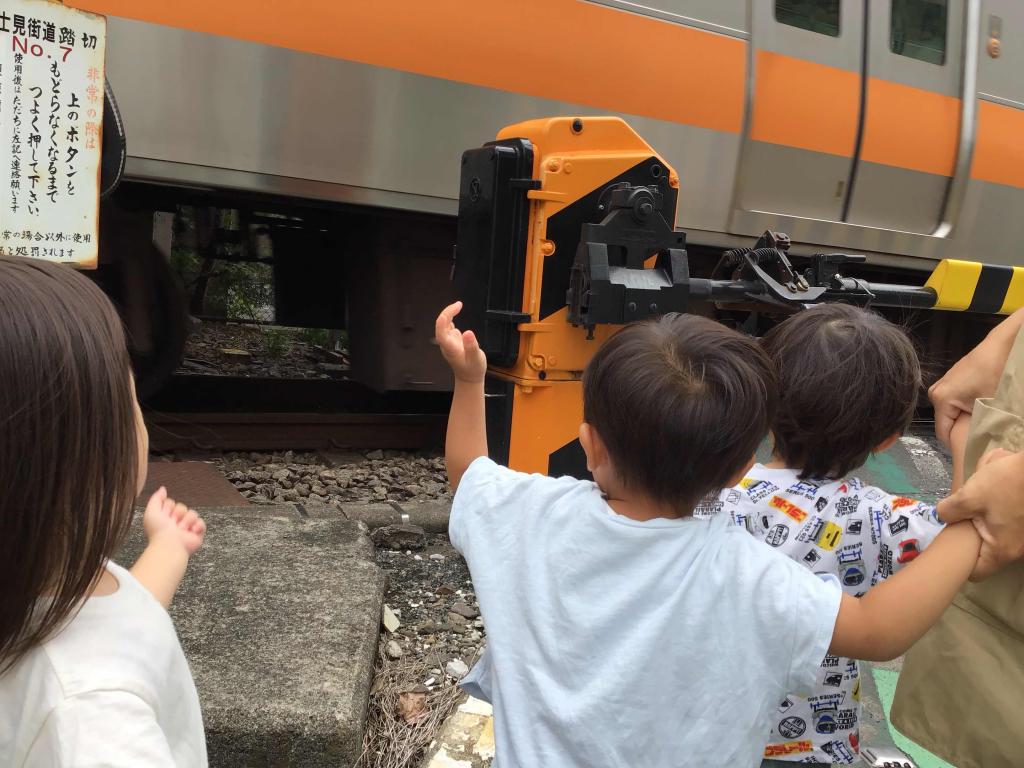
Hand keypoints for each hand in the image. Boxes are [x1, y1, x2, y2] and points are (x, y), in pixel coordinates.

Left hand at [141, 487, 205, 555]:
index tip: (164, 515)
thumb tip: (163, 488)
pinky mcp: (197, 533)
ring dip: (186, 521)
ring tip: (181, 530)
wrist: (170, 545)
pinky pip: (202, 522)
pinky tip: (191, 531)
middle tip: (172, 523)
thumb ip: (156, 498)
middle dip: (178, 514)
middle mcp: (176, 521)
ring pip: (192, 513)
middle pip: (182, 506)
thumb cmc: (158, 530)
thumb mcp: (151, 512)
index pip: (171, 503)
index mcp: (165, 517)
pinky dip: (197, 526)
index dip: (168, 508)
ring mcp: (187, 527)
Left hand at [435, 301, 486, 383]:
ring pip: (443, 325)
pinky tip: (456, 312)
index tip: (449, 312)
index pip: (441, 334)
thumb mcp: (476, 358)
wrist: (469, 376)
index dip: (442, 322)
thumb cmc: (473, 369)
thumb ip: (471, 346)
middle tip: (459, 305)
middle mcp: (447, 344)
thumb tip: (468, 333)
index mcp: (451, 349)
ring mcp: (448, 341)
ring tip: (458, 305)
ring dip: (449, 314)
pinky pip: (447, 326)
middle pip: (441, 326)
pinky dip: (450, 317)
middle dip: (448, 313)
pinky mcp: (451, 340)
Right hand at [929, 311, 1023, 446]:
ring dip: (966, 420)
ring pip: (952, 414)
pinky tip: (982, 406)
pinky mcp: (952, 381)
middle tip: (984, 434)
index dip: (960, 445)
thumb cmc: (996, 374)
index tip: (977, 448)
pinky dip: (967, 409)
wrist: (1004, 345)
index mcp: (941, 399)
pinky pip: (955, 403)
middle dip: (963, 431)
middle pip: (946, 424)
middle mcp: (936, 392)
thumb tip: (977, 447)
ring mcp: (942, 385)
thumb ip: (978, 428)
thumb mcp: (990, 406)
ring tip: (985, 420)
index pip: (944, 434)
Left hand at [937, 448, 1023, 579]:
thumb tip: (941, 516)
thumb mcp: (968, 497)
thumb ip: (948, 512)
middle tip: (959, 516)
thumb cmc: (1004, 485)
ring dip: (981, 516)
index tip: (948, 549)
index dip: (958, 563)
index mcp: (1002, 551)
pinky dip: (994, 508)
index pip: (976, 572)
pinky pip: (1004, 521)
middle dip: (968, 534)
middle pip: (984, 551)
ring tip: (976, 498)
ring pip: (994, 533)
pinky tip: (989, 492)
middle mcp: (1017, 550)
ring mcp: (1023, 537)